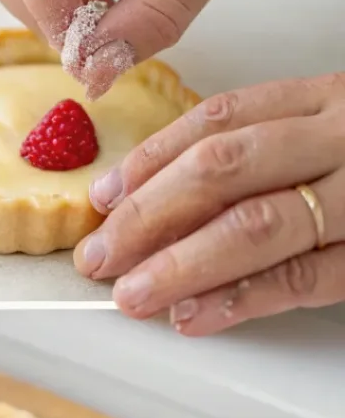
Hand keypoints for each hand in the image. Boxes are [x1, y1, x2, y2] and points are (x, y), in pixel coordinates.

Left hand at [72, 76, 344, 333]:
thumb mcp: (339, 130)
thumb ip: (272, 149)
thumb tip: (157, 194)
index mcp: (329, 100)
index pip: (219, 120)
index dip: (150, 161)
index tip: (102, 197)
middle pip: (222, 171)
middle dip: (146, 217)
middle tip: (97, 257)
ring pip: (256, 225)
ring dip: (179, 265)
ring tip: (131, 296)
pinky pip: (308, 277)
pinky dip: (242, 300)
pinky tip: (194, 317)